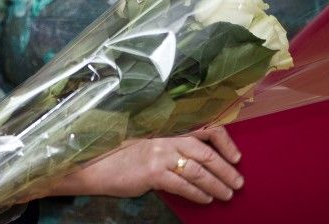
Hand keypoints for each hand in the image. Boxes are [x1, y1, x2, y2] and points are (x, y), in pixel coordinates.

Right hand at [46, 127, 242, 203]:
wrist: (90, 164)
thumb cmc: (116, 156)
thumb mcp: (145, 145)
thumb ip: (166, 148)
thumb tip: (193, 162)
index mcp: (165, 130)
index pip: (203, 129)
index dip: (225, 141)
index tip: (236, 156)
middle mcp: (164, 138)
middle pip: (206, 151)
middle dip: (226, 169)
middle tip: (238, 182)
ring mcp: (158, 154)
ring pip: (198, 169)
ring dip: (216, 184)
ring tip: (226, 195)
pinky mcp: (151, 172)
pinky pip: (182, 184)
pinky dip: (197, 193)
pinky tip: (205, 199)